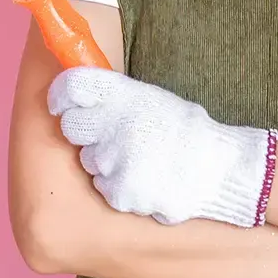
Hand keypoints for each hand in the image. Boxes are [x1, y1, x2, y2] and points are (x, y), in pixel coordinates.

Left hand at [48, 68, 277, 227]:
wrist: (217, 169)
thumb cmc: (185, 131)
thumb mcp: (154, 99)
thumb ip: (118, 97)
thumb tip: (81, 96)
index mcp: (124, 94)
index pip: (72, 86)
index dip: (60, 95)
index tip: (60, 104)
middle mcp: (114, 123)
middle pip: (71, 126)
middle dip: (85, 132)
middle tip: (111, 135)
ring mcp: (113, 159)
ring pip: (88, 160)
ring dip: (105, 160)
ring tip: (140, 158)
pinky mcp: (117, 191)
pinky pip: (103, 186)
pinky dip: (119, 185)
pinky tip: (145, 178)